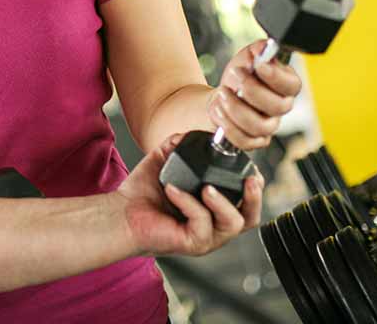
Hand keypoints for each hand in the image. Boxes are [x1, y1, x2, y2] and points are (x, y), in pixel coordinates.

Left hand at [116, 134, 263, 256]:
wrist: (121, 213)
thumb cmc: (143, 193)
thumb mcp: (164, 163)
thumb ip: (177, 146)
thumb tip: (189, 134)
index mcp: (214, 209)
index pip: (246, 202)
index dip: (255, 187)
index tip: (251, 168)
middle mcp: (214, 225)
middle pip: (251, 218)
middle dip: (255, 198)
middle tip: (250, 180)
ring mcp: (206, 237)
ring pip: (233, 223)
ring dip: (223, 202)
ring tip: (207, 188)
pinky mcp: (193, 243)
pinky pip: (202, 222)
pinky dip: (189, 203)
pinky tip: (173, 190)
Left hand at [208, 39, 302, 149]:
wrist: (221, 95)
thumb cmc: (239, 76)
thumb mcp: (247, 57)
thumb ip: (258, 50)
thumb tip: (265, 47)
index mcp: (285, 86)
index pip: (292, 85)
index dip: (276, 77)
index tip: (259, 66)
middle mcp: (280, 108)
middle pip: (277, 107)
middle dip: (252, 90)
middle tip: (234, 75)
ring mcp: (268, 126)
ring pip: (260, 126)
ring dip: (236, 108)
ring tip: (222, 93)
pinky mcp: (253, 140)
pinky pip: (245, 141)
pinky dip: (228, 126)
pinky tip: (218, 110)